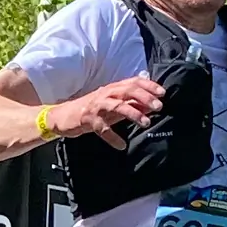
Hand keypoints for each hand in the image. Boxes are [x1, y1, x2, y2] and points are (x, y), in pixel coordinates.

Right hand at [50, 76, 164, 145]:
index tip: (162, 93)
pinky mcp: (88, 120)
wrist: (63, 116)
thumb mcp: (113, 105)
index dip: (149, 86)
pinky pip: (102, 128)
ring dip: (133, 114)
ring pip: (117, 106)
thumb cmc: (91, 110)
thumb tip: (151, 106)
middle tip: (159, 107)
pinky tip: (121, 145)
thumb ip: (130, 105)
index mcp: (113, 88)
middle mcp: (105, 94)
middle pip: (127, 91)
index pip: (133, 82)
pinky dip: (112, 137)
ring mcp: (96, 106)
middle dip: (145, 98)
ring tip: (146, 123)